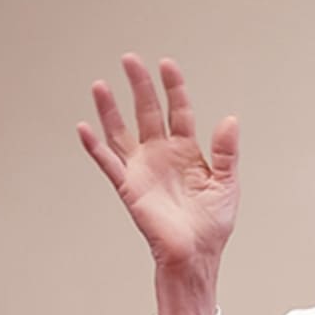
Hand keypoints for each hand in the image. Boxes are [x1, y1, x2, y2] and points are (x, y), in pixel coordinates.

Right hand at [79, 55, 239, 272]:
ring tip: (100, 85)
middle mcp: (161, 154)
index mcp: (188, 151)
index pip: (179, 111)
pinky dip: (94, 146)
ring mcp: (142, 168)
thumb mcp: (227, 183)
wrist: (197, 254)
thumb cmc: (213, 224)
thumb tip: (230, 120)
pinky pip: (108, 163)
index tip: (167, 65)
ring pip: (121, 131)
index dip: (174, 88)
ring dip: (110, 109)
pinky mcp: (129, 186)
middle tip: (130, 60)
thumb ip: (226, 152)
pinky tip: (84, 128)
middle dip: (140, 86)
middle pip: (147, 112)